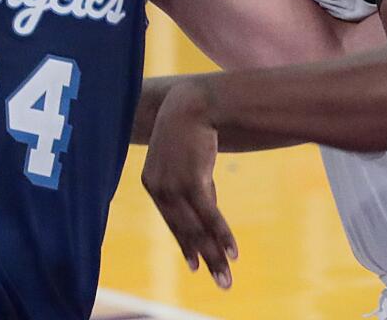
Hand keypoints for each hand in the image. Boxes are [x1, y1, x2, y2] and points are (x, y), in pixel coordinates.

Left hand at [140, 81, 236, 288]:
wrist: (192, 103)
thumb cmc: (190, 129)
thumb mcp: (189, 161)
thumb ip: (196, 187)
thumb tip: (209, 215)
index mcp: (153, 184)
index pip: (173, 222)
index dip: (186, 245)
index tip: (195, 267)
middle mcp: (159, 188)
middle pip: (185, 231)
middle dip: (204, 259)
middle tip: (220, 283)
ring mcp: (173, 184)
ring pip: (196, 228)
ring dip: (215, 254)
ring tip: (227, 275)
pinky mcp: (192, 179)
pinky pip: (208, 214)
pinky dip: (222, 234)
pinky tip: (233, 251)